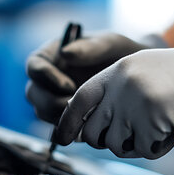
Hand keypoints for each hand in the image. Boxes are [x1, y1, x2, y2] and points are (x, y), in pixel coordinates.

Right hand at [25, 32, 165, 123]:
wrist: (139, 75)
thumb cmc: (122, 52)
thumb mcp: (110, 44)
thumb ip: (90, 48)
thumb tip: (65, 53)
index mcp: (52, 55)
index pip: (34, 66)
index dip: (45, 78)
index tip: (69, 85)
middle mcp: (49, 78)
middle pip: (34, 93)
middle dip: (51, 103)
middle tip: (76, 106)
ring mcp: (55, 98)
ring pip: (43, 112)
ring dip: (60, 117)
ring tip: (87, 116)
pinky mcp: (66, 116)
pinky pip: (58, 127)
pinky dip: (69, 130)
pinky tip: (88, 128)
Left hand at [54, 28, 173, 158]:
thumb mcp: (139, 69)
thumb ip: (113, 91)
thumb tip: (91, 122)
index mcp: (114, 73)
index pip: (79, 101)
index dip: (67, 123)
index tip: (62, 139)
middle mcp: (120, 88)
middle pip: (93, 133)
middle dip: (105, 142)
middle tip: (128, 137)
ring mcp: (135, 105)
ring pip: (116, 146)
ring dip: (135, 146)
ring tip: (156, 130)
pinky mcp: (153, 122)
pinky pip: (144, 151)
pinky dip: (159, 148)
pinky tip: (172, 133)